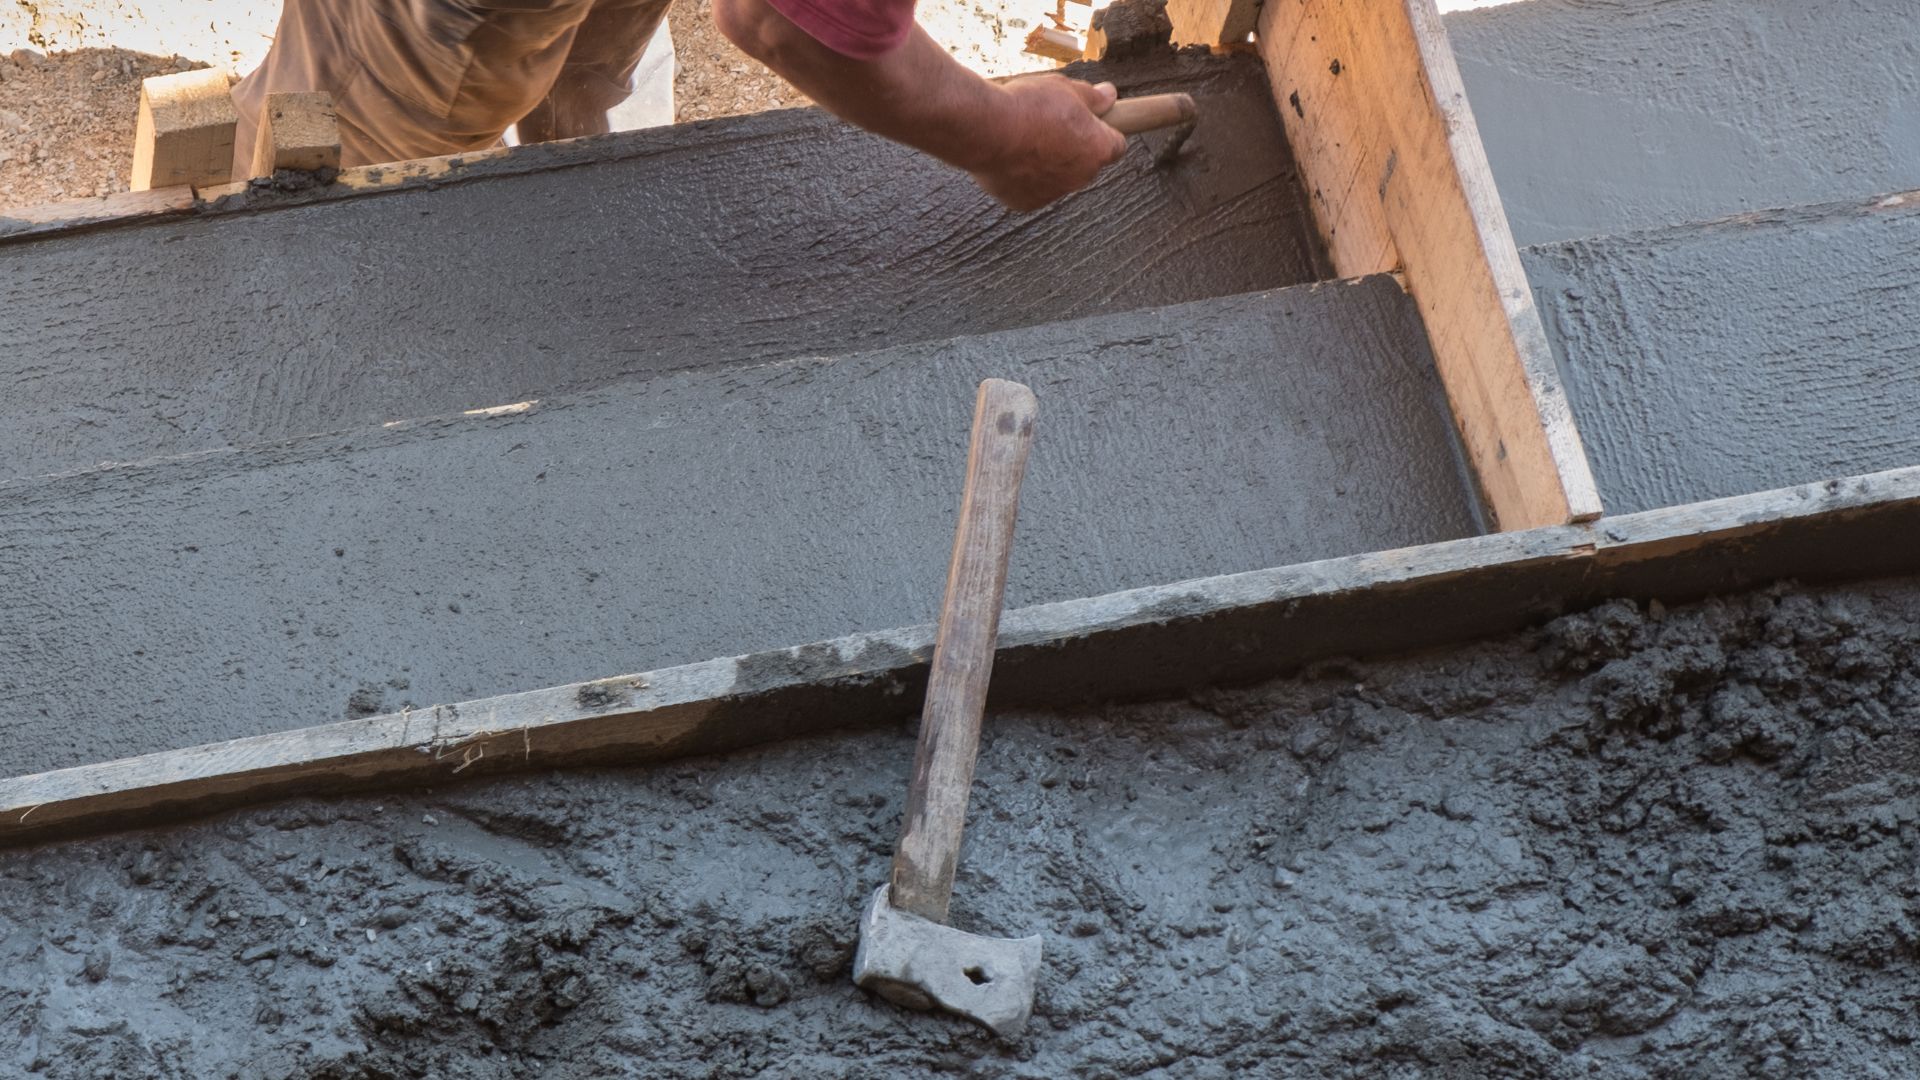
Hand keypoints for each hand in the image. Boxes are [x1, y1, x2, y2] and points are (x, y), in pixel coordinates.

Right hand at [970, 76, 1128, 211]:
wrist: (987, 130)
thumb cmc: (1027, 107)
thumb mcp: (1066, 88)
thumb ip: (1093, 97)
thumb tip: (1109, 96)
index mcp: (1097, 148)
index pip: (1117, 146)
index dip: (1105, 132)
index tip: (1094, 123)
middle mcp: (1080, 177)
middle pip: (1086, 163)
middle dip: (1074, 147)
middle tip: (1051, 124)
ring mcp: (1054, 193)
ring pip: (1057, 177)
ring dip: (1048, 161)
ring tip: (1025, 138)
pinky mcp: (1026, 203)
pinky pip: (1031, 189)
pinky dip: (1024, 175)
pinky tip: (1010, 155)